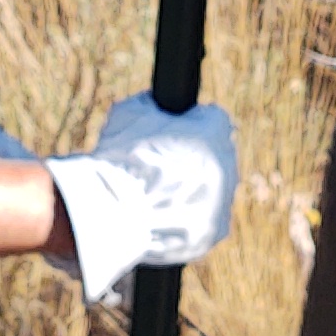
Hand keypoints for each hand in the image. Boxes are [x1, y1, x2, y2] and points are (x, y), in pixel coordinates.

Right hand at [42, 94, 240, 303]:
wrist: (109, 215)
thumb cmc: (117, 161)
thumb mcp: (129, 113)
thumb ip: (153, 103)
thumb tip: (158, 104)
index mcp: (211, 133)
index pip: (213, 119)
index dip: (192, 123)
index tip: (176, 132)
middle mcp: (226, 166)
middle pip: (218, 154)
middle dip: (196, 157)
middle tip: (165, 165)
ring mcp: (222, 203)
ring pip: (215, 188)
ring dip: (196, 188)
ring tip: (162, 194)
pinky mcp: (212, 233)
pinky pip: (207, 219)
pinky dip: (190, 217)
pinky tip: (166, 214)